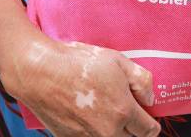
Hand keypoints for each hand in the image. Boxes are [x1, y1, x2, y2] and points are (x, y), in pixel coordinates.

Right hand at [6, 38, 159, 136]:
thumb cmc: (77, 63)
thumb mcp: (117, 61)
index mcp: (123, 111)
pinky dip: (95, 132)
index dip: (150, 121)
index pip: (149, 131)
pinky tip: (89, 115)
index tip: (145, 114)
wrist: (40, 73)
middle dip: (134, 128)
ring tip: (106, 111)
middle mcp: (107, 131)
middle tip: (126, 110)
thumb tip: (149, 99)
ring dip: (115, 131)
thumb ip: (142, 81)